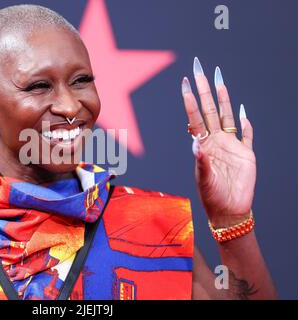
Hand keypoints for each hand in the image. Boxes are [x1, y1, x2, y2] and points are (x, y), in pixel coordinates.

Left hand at [181, 58, 255, 227]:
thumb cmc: (212, 196)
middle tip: (200, 69)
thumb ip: (202, 164)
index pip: (195, 117)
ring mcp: (231, 145)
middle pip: (209, 109)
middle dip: (205, 89)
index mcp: (203, 144)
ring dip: (223, 98)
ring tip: (218, 79)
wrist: (229, 210)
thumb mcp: (203, 180)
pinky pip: (247, 134)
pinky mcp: (246, 154)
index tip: (185, 83)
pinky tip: (243, 110)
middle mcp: (215, 140)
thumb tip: (196, 147)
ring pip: (226, 115)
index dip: (190, 100)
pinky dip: (246, 123)